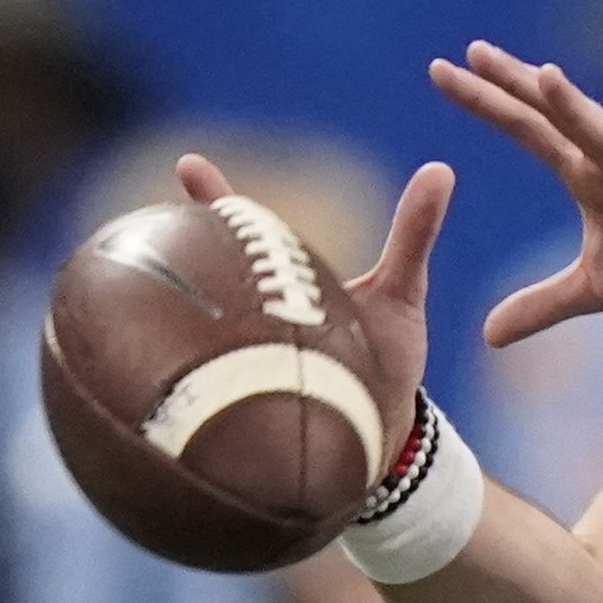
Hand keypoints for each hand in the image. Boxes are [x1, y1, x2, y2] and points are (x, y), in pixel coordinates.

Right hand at [174, 149, 451, 428]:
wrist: (384, 438)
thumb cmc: (387, 358)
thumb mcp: (401, 291)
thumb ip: (414, 233)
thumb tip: (441, 170)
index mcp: (284, 283)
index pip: (242, 232)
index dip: (217, 199)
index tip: (190, 163)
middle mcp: (256, 319)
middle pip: (213, 280)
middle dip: (192, 259)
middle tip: (172, 225)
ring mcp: (247, 365)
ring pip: (207, 334)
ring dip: (197, 324)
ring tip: (161, 303)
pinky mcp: (252, 412)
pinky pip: (224, 398)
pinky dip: (211, 392)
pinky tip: (191, 388)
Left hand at [424, 43, 602, 351]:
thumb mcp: (597, 290)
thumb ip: (543, 304)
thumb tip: (488, 334)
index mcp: (591, 176)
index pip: (532, 130)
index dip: (490, 102)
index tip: (442, 69)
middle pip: (562, 119)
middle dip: (522, 85)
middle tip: (474, 52)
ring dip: (583, 114)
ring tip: (549, 79)